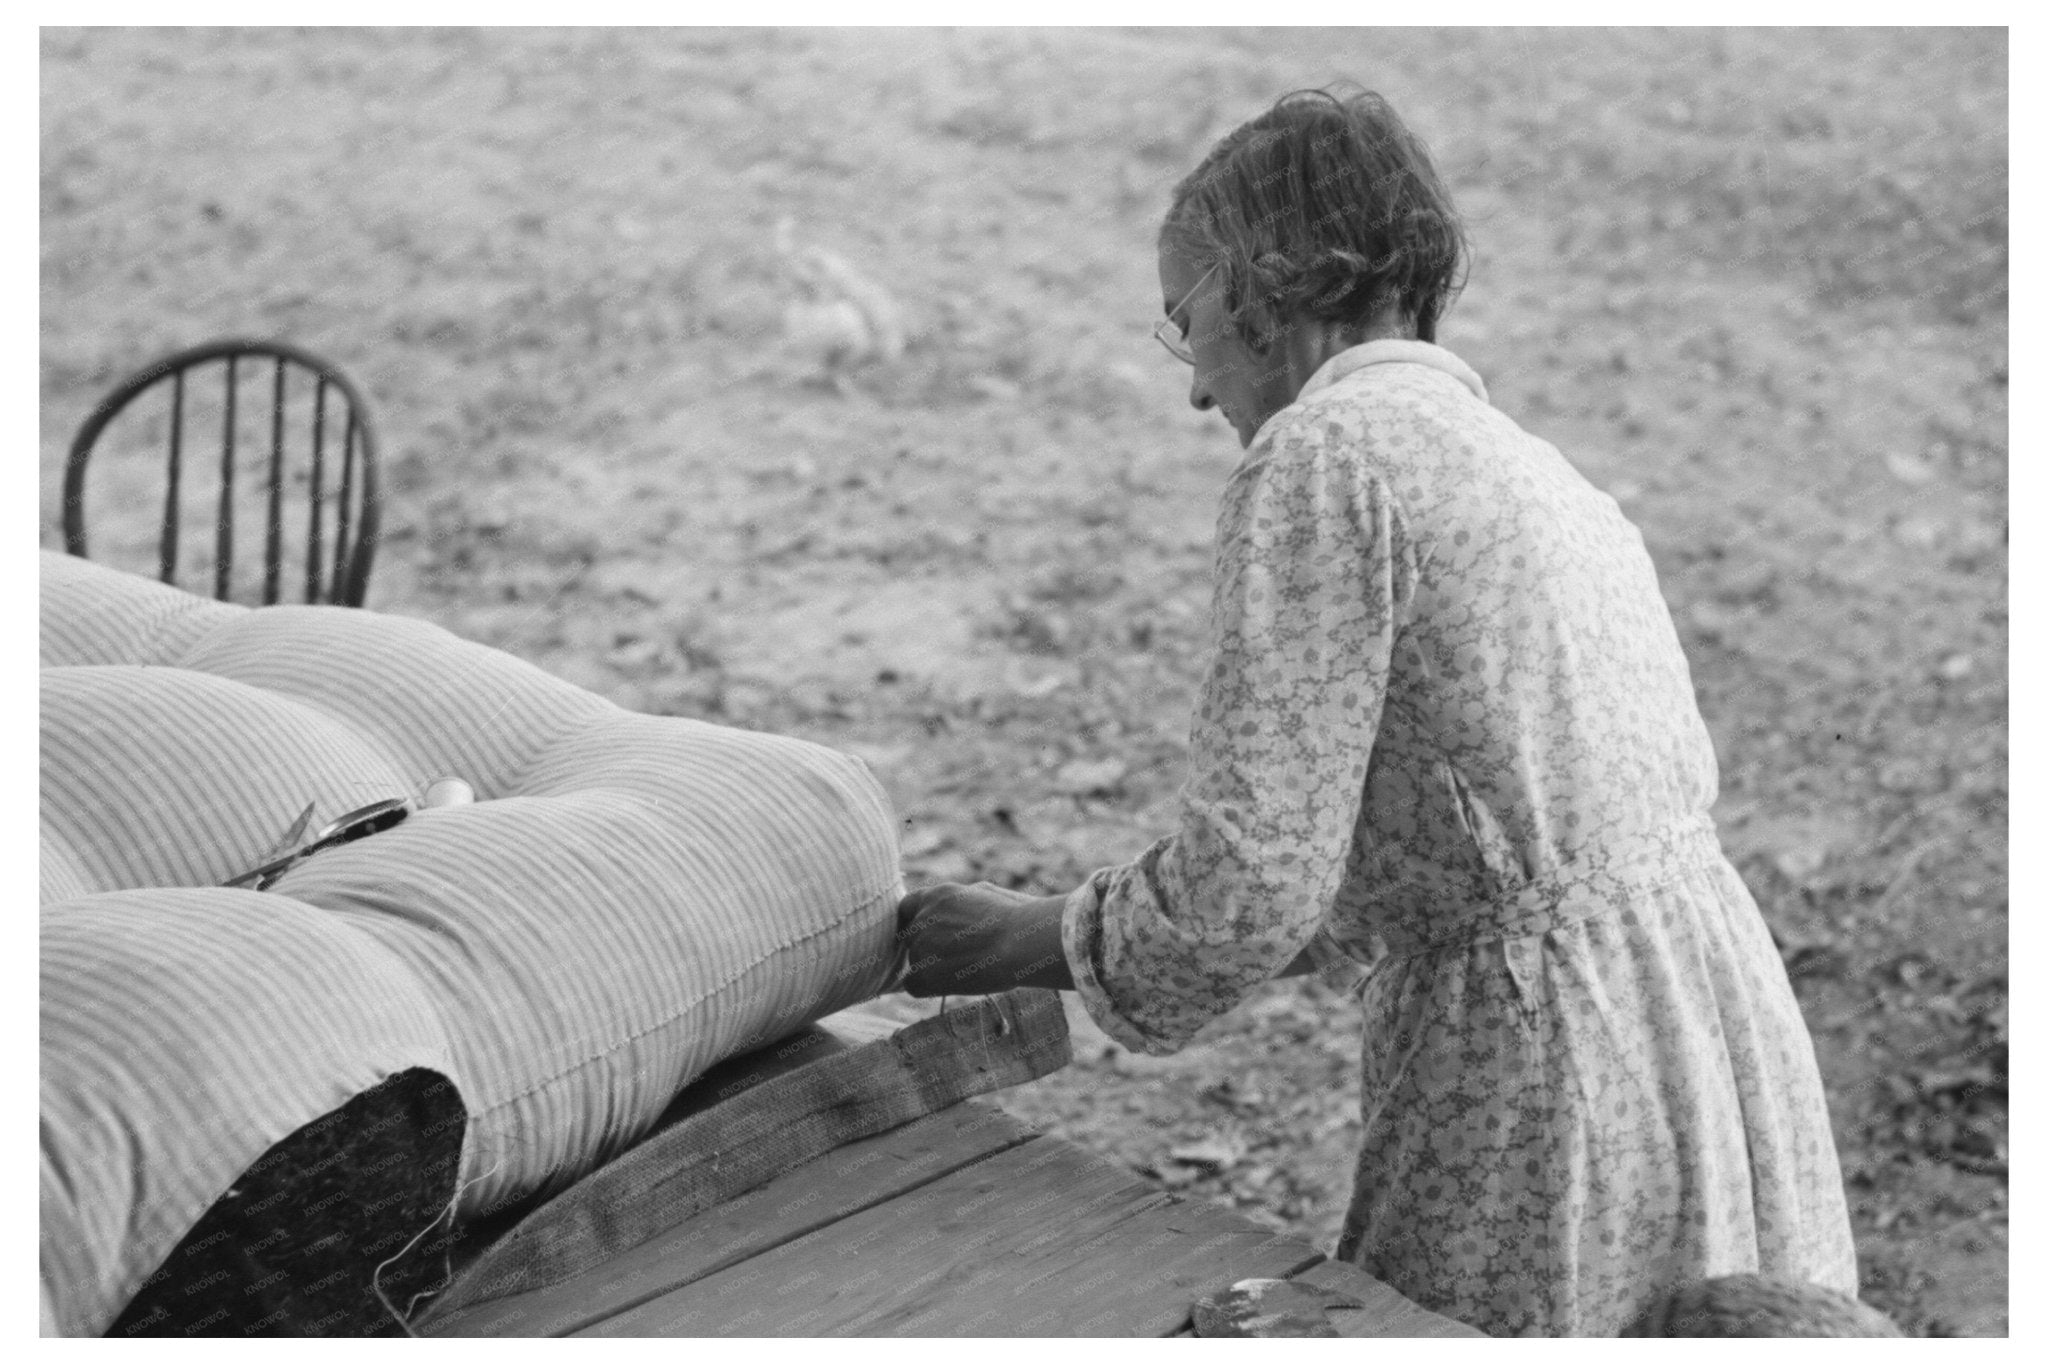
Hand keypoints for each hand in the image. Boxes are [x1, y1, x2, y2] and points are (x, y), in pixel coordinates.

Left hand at [894, 882, 1071, 996]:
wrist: (1020, 942)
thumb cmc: (1018, 919)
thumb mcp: (987, 894)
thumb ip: (962, 902)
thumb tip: (959, 909)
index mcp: (937, 895)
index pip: (908, 907)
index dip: (916, 922)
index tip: (929, 935)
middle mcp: (923, 918)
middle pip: (911, 938)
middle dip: (928, 947)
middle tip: (958, 957)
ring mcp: (920, 945)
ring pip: (915, 962)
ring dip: (934, 968)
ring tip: (968, 968)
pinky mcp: (923, 972)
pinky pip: (913, 985)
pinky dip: (929, 987)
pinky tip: (954, 984)